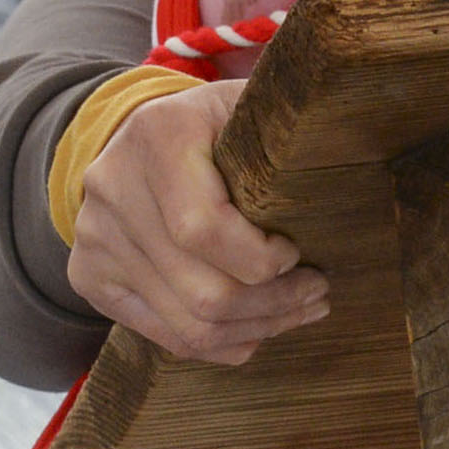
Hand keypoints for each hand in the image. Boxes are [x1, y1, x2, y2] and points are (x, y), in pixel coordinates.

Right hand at [67, 76, 329, 364]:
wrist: (128, 135)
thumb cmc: (210, 124)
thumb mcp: (245, 105)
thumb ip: (286, 128)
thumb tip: (357, 154)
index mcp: (157, 136)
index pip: (203, 228)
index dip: (260, 259)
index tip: (298, 254)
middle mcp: (114, 189)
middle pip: (202, 290)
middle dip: (275, 303)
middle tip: (318, 292)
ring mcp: (96, 239)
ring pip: (188, 325)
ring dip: (257, 328)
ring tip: (299, 311)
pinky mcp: (90, 277)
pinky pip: (164, 336)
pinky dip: (222, 343)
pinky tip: (259, 327)